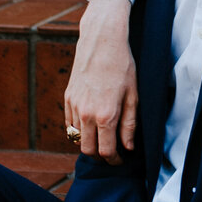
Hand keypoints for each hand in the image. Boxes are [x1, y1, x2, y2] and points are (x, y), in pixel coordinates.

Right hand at [64, 0, 137, 159]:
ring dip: (88, 144)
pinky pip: (69, 124)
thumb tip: (128, 147)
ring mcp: (74, 106)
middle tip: (111, 154)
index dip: (114, 160)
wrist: (102, 42)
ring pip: (76, 138)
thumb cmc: (122, 66)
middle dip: (100, 157)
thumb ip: (129, 125)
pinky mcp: (68, 98)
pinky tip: (91, 126)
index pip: (106, 151)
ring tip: (102, 140)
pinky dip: (79, 130)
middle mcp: (86, 114)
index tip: (120, 159)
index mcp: (106, 115)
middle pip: (88, 150)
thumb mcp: (133, 96)